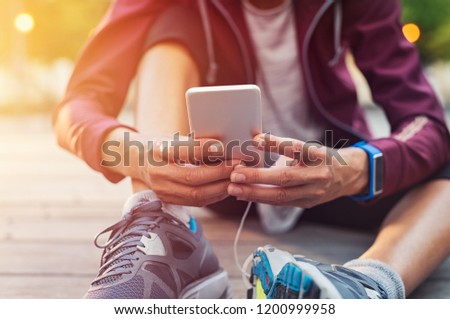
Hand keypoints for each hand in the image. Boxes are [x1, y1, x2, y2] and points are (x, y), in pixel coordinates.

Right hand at [102, 129, 237, 205]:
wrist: (134, 160)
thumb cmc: (157, 144)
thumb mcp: (171, 137)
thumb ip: (194, 144)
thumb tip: (224, 147)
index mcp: (158, 152)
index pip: (185, 151)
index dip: (206, 150)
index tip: (225, 147)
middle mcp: (158, 174)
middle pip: (193, 179)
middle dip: (221, 174)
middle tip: (239, 166)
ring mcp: (162, 190)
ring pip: (197, 195)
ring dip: (221, 188)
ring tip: (237, 178)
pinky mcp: (168, 200)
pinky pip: (196, 202)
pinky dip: (214, 196)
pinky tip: (227, 187)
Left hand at [227, 133, 368, 207]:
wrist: (347, 176)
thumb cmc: (319, 158)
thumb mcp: (307, 148)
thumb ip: (283, 146)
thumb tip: (254, 139)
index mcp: (318, 155)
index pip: (296, 148)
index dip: (276, 144)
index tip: (256, 139)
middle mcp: (317, 175)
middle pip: (285, 177)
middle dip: (258, 177)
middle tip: (235, 173)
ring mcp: (313, 192)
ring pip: (281, 195)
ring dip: (254, 193)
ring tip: (234, 188)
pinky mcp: (307, 203)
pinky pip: (281, 202)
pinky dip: (261, 198)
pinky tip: (244, 194)